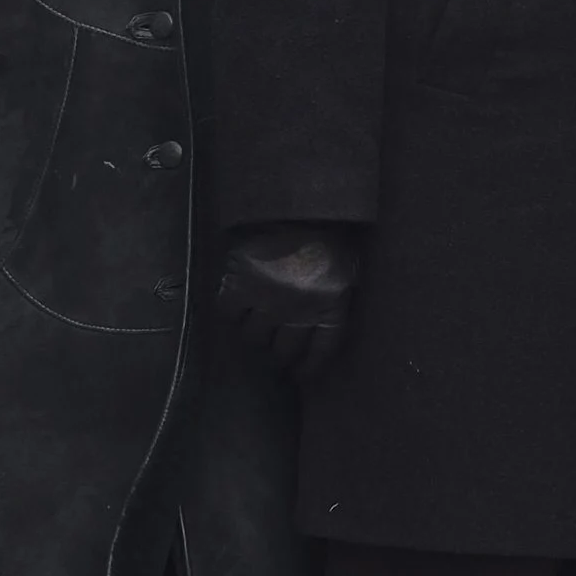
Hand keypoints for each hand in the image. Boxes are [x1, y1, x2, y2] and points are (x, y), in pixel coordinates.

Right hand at [216, 222, 360, 378]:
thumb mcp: (346, 270)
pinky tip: (236, 305)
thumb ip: (334, 301)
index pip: (319, 354)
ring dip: (255, 336)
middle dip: (280, 354)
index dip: (309, 368)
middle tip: (274, 350)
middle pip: (283, 352)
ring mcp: (268, 302)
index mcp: (330, 310)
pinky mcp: (241, 286)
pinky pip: (229, 313)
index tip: (301, 372)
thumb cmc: (330, 233)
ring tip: (254, 328)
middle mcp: (299, 314)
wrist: (302, 203)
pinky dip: (231, 313)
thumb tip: (319, 329)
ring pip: (254, 338)